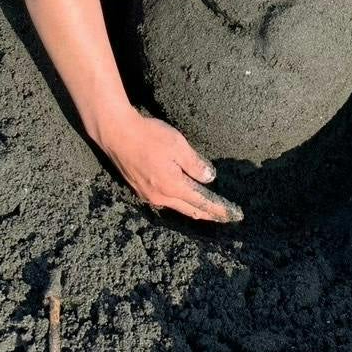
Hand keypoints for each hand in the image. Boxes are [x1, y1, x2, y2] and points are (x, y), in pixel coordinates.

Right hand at [97, 106, 242, 222]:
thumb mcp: (178, 146)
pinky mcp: (139, 189)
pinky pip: (164, 201)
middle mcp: (160, 197)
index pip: (202, 203)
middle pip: (190, 210)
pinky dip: (178, 202)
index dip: (219, 210)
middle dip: (209, 214)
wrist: (116, 134)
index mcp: (173, 187)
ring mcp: (148, 195)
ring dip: (192, 209)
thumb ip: (195, 164)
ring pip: (176, 207)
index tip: (234, 216)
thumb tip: (209, 178)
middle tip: (224, 217)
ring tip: (206, 212)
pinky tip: (181, 199)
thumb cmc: (149, 136)